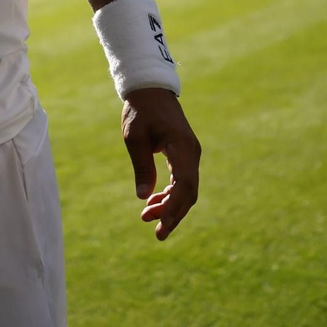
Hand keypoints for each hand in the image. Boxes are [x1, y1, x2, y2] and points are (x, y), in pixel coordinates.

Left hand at [122, 87, 200, 241]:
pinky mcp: (184, 155)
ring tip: (147, 218)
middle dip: (174, 215)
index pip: (184, 185)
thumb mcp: (134, 138)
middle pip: (188, 192)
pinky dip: (170, 194)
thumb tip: (143, 197)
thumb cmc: (140, 111)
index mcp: (182, 147)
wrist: (150, 91)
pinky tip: (153, 203)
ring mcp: (190, 154)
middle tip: (158, 235)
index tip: (162, 225)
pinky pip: (182, 181)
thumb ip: (141, 166)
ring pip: (186, 189)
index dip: (174, 207)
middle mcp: (191, 153)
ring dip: (170, 206)